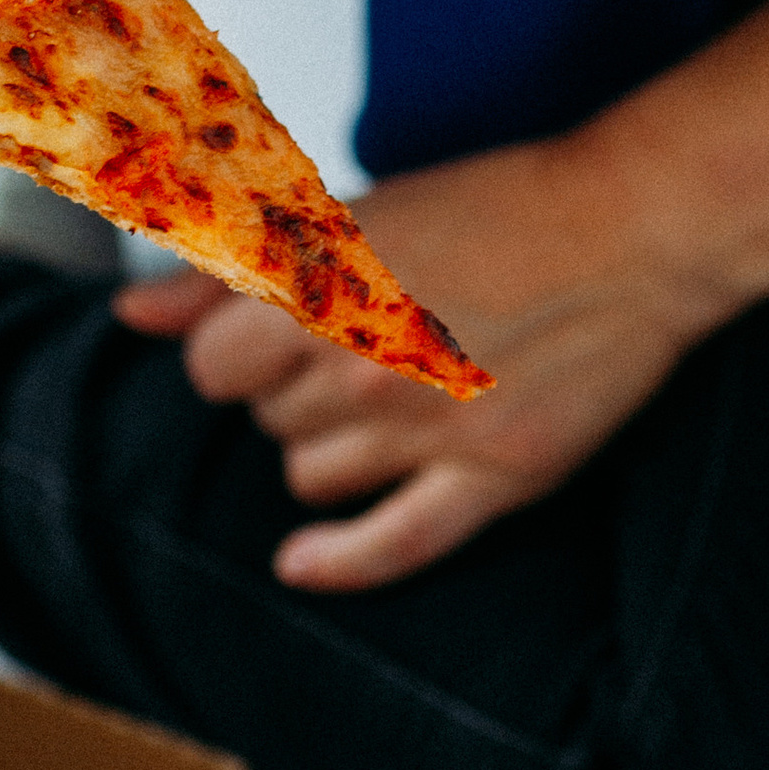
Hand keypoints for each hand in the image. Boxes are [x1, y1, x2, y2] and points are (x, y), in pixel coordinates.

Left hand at [114, 126, 737, 593]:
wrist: (634, 231)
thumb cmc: (508, 208)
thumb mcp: (356, 214)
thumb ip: (232, 268)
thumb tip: (134, 316)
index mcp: (322, 288)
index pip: (213, 362)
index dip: (236, 347)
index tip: (270, 334)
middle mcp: (360, 366)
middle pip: (264, 418)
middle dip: (288, 390)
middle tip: (348, 352)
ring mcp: (425, 429)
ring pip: (309, 477)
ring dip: (323, 448)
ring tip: (376, 406)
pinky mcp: (491, 478)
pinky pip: (391, 547)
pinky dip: (337, 562)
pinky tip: (303, 561)